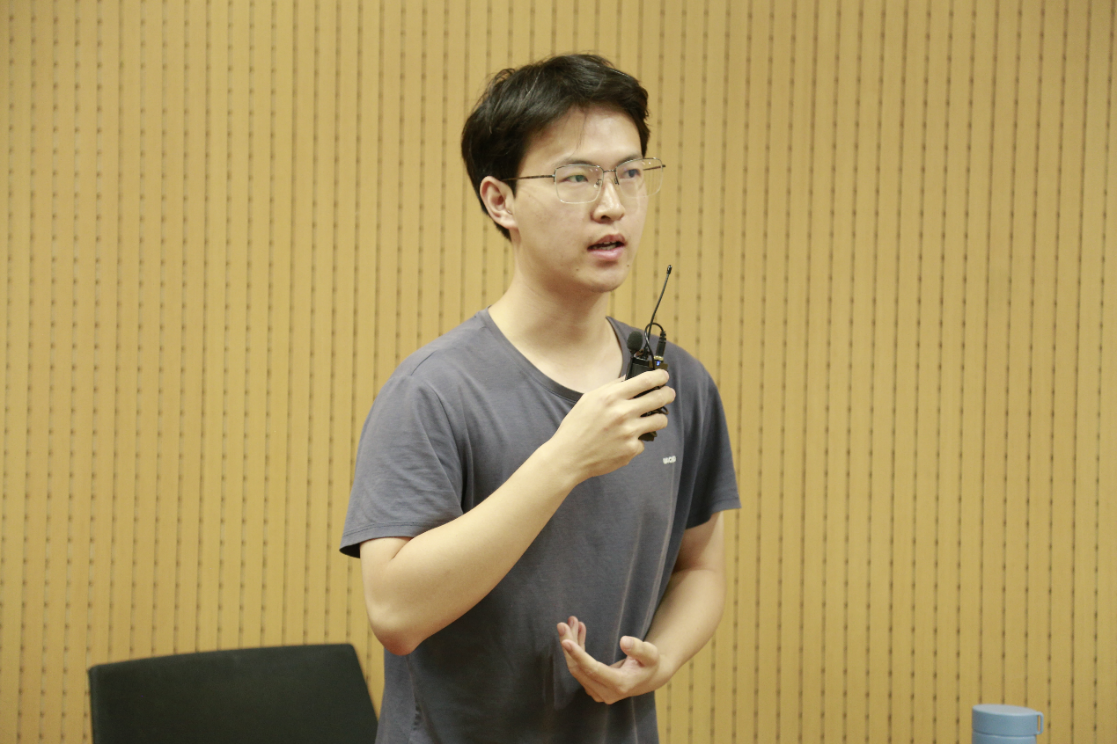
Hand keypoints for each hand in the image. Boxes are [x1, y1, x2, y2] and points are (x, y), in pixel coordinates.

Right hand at [548, 371, 673, 481]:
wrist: (569, 456)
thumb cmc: (576, 426)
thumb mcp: (589, 399)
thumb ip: (611, 387)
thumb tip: (630, 378)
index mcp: (611, 397)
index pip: (646, 381)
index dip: (660, 376)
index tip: (664, 376)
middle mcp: (623, 412)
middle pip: (659, 398)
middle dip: (667, 393)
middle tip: (668, 393)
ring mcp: (629, 432)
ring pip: (660, 421)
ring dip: (658, 418)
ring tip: (652, 419)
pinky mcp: (631, 449)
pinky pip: (643, 441)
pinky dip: (636, 440)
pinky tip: (624, 441)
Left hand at [556, 616, 666, 704]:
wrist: (648, 678)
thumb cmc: (649, 663)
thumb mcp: (651, 654)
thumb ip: (639, 648)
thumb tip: (624, 641)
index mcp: (620, 684)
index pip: (593, 670)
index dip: (578, 656)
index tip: (565, 641)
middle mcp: (606, 692)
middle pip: (579, 669)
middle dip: (569, 645)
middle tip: (562, 624)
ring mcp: (597, 692)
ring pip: (576, 668)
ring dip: (571, 644)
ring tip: (571, 622)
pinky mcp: (592, 688)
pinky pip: (578, 668)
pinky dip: (576, 649)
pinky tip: (578, 631)